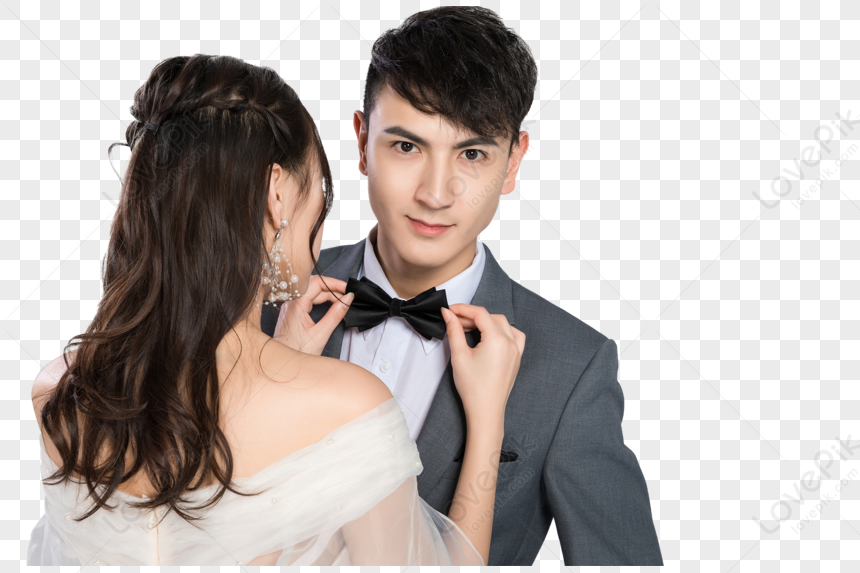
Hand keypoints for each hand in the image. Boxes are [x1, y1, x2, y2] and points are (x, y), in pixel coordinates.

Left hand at [273, 275, 354, 355]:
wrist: (282, 365)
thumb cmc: (295, 352)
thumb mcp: (320, 334)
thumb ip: (336, 314)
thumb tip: (347, 300)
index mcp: (296, 304)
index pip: (317, 283)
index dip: (334, 284)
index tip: (347, 289)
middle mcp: (291, 302)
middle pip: (314, 286)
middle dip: (333, 290)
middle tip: (348, 297)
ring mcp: (290, 307)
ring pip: (312, 293)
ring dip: (327, 296)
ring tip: (341, 303)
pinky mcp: (292, 313)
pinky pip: (308, 301)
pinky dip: (321, 302)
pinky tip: (330, 307)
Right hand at [441, 304, 524, 430]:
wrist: (485, 411)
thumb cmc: (473, 388)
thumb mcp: (459, 356)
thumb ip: (454, 330)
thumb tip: (449, 314)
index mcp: (498, 340)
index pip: (480, 314)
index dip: (463, 309)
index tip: (450, 310)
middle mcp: (511, 343)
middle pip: (491, 317)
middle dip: (472, 316)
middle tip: (455, 321)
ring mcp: (516, 351)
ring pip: (503, 324)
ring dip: (487, 322)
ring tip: (470, 328)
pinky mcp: (516, 358)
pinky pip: (515, 336)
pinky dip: (503, 331)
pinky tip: (490, 335)